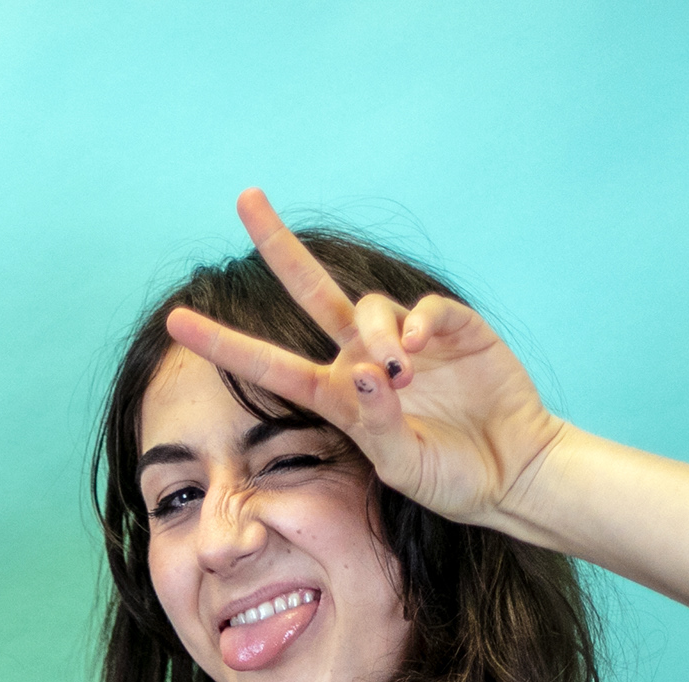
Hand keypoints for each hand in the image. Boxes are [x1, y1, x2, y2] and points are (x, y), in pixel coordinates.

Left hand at [162, 188, 568, 529]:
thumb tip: (366, 372)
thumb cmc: (450, 477)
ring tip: (401, 374)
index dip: (223, 343)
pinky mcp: (454, 326)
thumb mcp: (403, 467)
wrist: (513, 471)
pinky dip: (420, 320)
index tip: (175, 321)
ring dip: (376, 334)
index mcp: (338, 398)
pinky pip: (425, 307)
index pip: (270, 365)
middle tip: (245, 198)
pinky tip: (421, 346)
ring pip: (369, 308)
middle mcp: (364, 359)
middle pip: (311, 292)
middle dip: (278, 244)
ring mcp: (409, 339)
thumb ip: (378, 424)